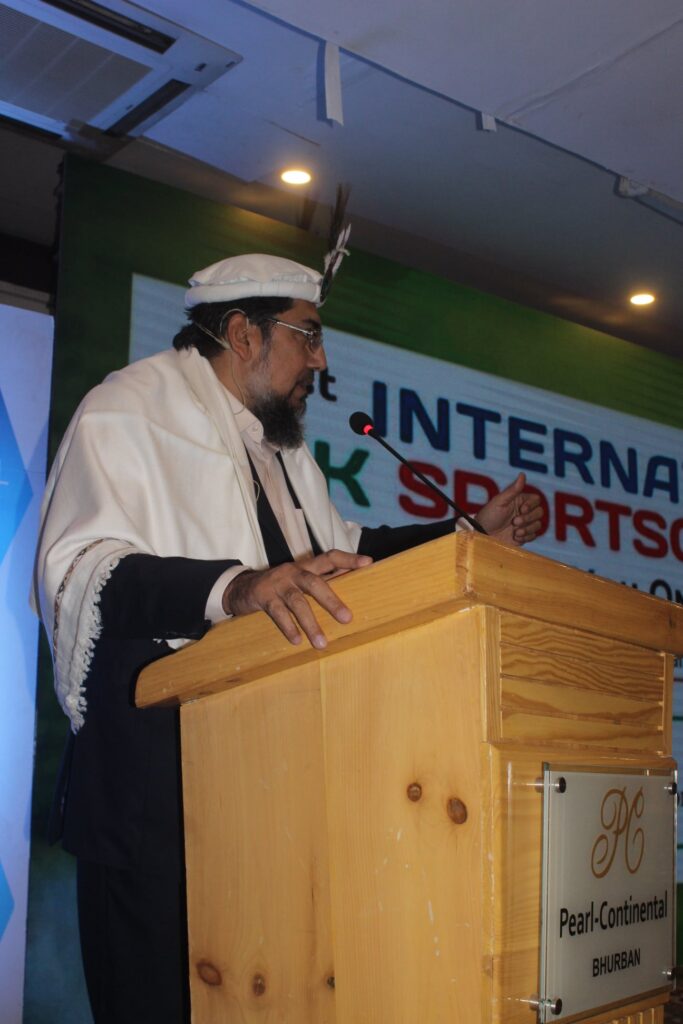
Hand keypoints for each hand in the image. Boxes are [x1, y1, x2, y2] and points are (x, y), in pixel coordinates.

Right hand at [223, 549, 372, 648]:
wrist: (241, 588)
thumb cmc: (280, 587)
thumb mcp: (300, 580)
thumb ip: (323, 580)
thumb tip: (353, 579)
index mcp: (306, 567)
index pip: (329, 557)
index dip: (348, 559)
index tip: (368, 563)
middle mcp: (293, 572)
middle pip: (315, 583)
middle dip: (332, 601)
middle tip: (347, 618)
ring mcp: (278, 584)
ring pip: (297, 602)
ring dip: (310, 623)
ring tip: (321, 643)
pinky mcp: (263, 597)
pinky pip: (278, 613)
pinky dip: (288, 627)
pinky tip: (297, 640)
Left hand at [475, 473, 542, 545]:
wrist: (482, 534)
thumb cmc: (489, 515)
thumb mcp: (500, 501)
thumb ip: (513, 490)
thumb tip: (522, 474)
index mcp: (519, 501)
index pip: (536, 500)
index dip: (531, 505)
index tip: (521, 509)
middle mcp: (524, 512)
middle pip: (540, 512)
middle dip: (528, 518)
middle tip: (515, 522)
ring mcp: (524, 525)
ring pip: (538, 525)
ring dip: (528, 529)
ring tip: (515, 531)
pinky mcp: (523, 536)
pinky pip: (534, 536)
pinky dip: (526, 537)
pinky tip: (514, 537)